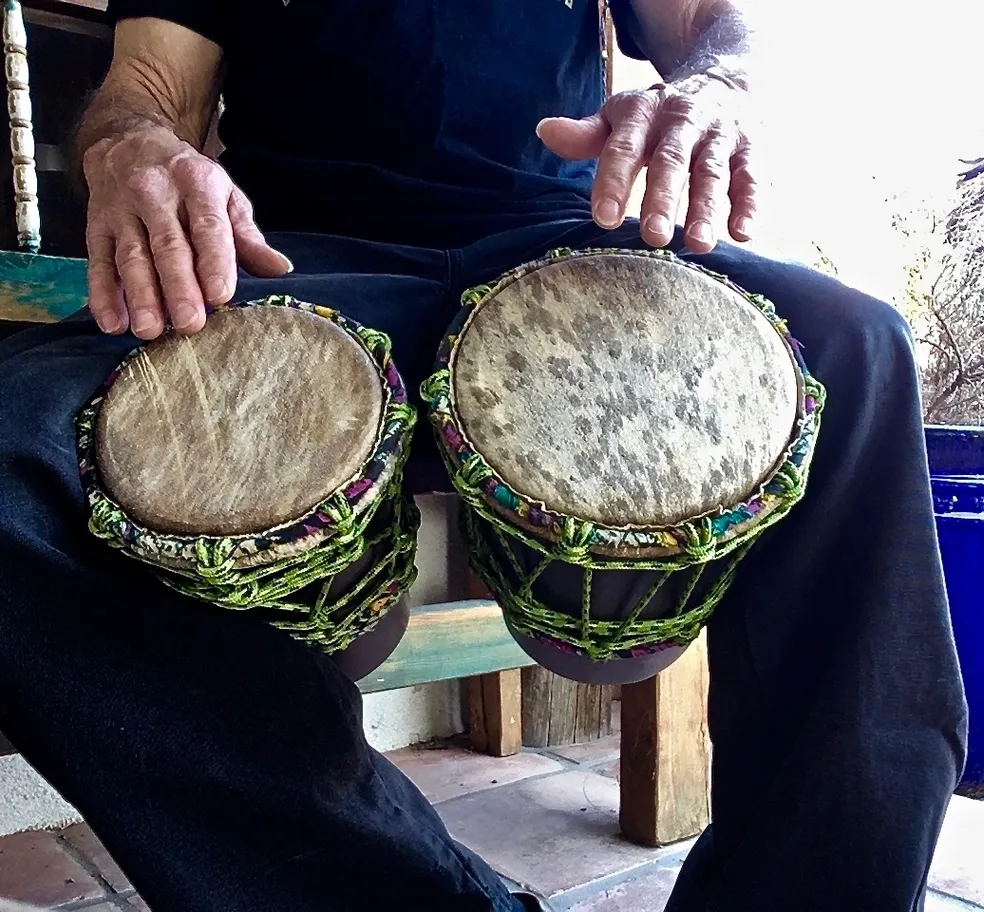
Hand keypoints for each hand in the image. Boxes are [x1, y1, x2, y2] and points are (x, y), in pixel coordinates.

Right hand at [82, 126, 292, 338]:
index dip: (215, 261)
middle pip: (168, 245)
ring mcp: (121, 208)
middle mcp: (156, 193)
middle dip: (178, 286)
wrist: (128, 141)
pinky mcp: (95, 223)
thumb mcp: (225, 196)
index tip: (221, 295)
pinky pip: (98, 260)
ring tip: (150, 330)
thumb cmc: (188, 179)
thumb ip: (248, 236)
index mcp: (197, 183)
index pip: (208, 225)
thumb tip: (280, 269)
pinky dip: (102, 293)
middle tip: (189, 324)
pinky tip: (113, 323)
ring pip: (131, 255)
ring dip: (140, 295)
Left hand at [537, 75, 755, 253]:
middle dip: (663, 198)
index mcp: (643, 114)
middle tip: (654, 237)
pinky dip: (750, 204)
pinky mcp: (750, 149)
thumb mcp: (621, 117)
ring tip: (698, 244)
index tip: (604, 219)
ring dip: (707, 208)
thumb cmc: (657, 116)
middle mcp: (682, 121)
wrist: (723, 77)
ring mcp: (719, 135)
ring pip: (712, 172)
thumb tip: (545, 131)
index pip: (624, 149)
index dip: (614, 182)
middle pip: (671, 161)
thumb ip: (586, 134)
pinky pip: (752, 176)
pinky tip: (743, 233)